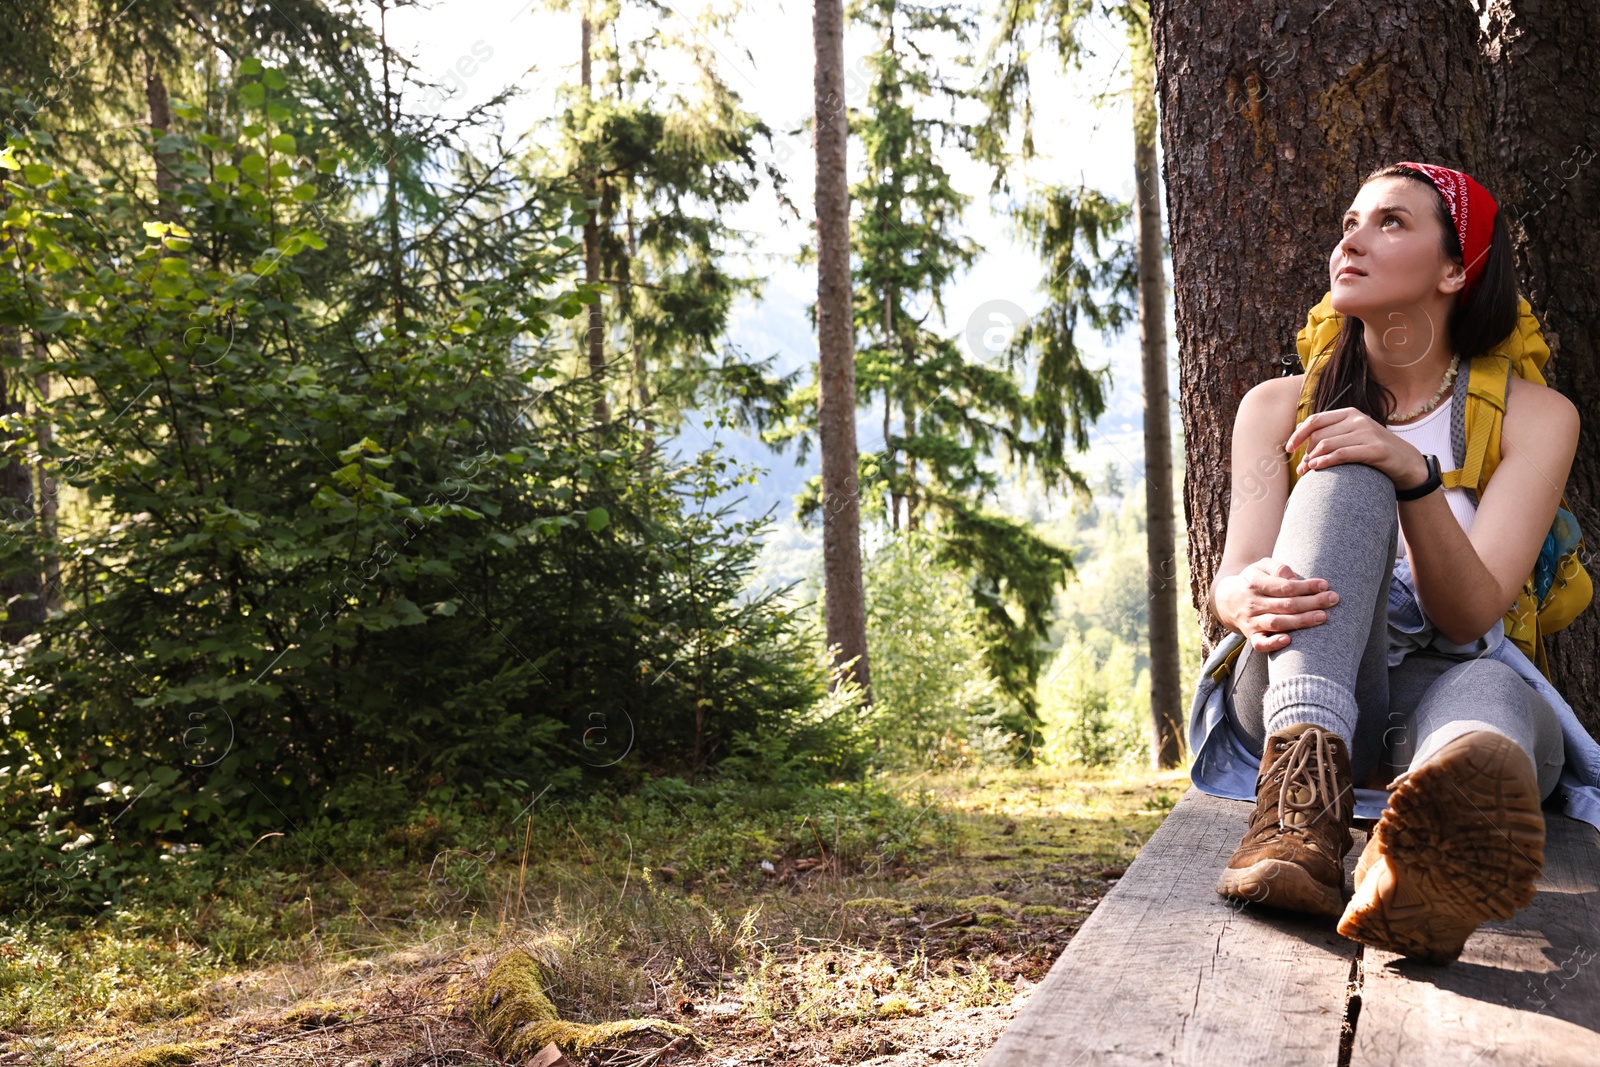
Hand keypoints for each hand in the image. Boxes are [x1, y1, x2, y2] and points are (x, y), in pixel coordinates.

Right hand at [1214, 557, 1341, 652]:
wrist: (1226, 600)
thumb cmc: (1253, 580)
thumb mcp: (1261, 567)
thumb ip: (1278, 568)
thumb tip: (1294, 579)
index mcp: (1254, 583)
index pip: (1284, 586)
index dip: (1306, 586)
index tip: (1324, 585)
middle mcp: (1252, 603)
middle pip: (1286, 604)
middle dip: (1312, 602)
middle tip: (1333, 599)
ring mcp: (1251, 621)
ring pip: (1277, 623)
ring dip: (1301, 621)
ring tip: (1322, 617)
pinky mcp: (1251, 635)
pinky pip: (1260, 643)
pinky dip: (1273, 643)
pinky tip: (1289, 640)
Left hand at [1285, 407, 1428, 487]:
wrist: (1408, 463)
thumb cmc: (1374, 451)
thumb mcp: (1354, 436)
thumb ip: (1333, 434)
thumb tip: (1301, 442)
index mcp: (1350, 413)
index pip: (1315, 420)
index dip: (1298, 435)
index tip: (1288, 449)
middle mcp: (1358, 420)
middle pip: (1318, 434)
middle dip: (1305, 452)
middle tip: (1301, 469)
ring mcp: (1368, 433)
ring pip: (1327, 444)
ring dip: (1312, 460)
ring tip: (1307, 472)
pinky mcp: (1375, 449)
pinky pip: (1342, 454)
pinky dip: (1326, 461)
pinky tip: (1316, 468)